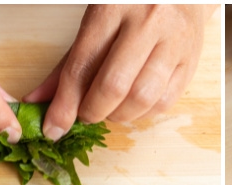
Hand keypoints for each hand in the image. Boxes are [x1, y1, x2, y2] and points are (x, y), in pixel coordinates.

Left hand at [23, 4, 215, 140]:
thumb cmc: (132, 5)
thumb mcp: (96, 21)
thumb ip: (70, 61)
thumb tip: (40, 100)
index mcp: (114, 7)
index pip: (83, 65)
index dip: (65, 104)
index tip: (53, 126)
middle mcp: (148, 22)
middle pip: (114, 85)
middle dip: (92, 112)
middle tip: (85, 115)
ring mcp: (174, 41)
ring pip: (142, 98)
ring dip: (119, 116)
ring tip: (110, 109)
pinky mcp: (191, 60)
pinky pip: (165, 101)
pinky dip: (143, 113)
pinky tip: (133, 105)